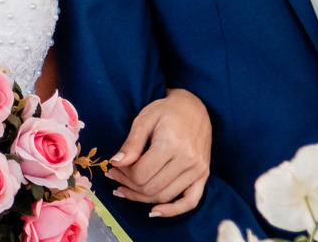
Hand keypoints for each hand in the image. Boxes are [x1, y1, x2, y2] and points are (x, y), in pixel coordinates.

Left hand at [106, 88, 211, 217]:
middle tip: (115, 177)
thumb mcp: (144, 119)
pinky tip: (155, 211)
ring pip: (164, 196)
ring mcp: (198, 169)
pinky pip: (190, 201)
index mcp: (172, 143)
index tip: (113, 167)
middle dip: (128, 186)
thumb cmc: (166, 110)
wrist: (194, 107)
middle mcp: (188, 159)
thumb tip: (116, 163)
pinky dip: (173, 210)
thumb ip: (131, 143)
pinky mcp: (204, 174)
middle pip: (151, 187)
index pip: (141, 173)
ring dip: (141, 198)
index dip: (123, 174)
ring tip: (125, 189)